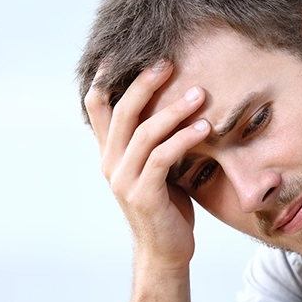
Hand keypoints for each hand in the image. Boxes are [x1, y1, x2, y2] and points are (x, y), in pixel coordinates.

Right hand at [85, 59, 210, 270]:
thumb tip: (177, 103)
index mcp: (110, 152)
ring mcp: (123, 179)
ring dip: (173, 110)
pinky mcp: (143, 194)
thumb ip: (156, 140)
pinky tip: (204, 127)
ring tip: (200, 93)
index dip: (105, 77)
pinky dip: (183, 138)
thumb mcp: (158, 167)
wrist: (166, 251)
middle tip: (169, 62)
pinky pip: (161, 157)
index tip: (122, 50)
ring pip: (144, 133)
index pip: (98, 107)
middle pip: (121, 111)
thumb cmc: (168, 206)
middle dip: (145, 83)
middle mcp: (110, 162)